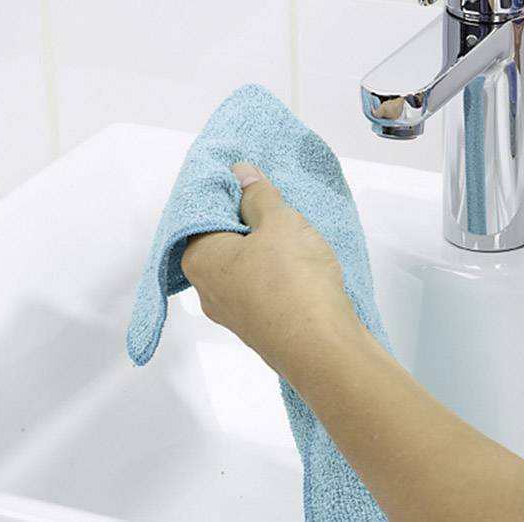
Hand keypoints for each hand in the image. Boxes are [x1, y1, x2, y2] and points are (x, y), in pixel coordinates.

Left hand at [180, 162, 358, 372]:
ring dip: (267, 249)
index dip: (229, 193)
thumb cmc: (295, 283)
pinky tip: (302, 266)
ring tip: (297, 236)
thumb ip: (259, 195)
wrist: (324, 348)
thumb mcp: (281, 222)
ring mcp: (234, 314)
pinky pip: (263, 289)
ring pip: (245, 267)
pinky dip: (278, 274)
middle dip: (250, 222)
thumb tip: (241, 175)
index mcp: (199, 259)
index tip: (254, 181)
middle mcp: (207, 290)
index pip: (202, 213)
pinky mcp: (261, 328)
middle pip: (223, 242)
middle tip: (280, 207)